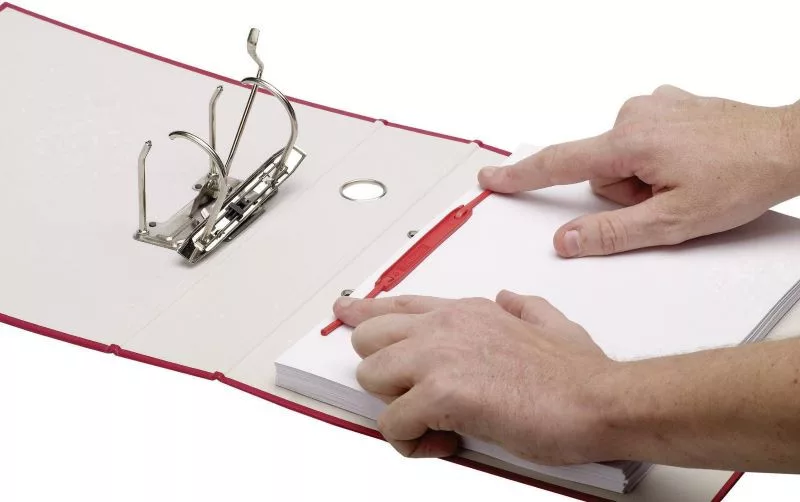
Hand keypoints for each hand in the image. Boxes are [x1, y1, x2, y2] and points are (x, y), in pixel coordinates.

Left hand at [333, 291, 618, 464]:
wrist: (600, 400)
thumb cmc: (577, 374)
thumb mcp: (551, 322)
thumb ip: (525, 307)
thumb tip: (510, 298)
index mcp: (466, 312)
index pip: (398, 304)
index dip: (365, 311)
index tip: (345, 312)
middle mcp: (445, 326)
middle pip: (369, 339)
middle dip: (384, 371)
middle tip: (414, 395)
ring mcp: (439, 356)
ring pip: (370, 377)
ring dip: (395, 406)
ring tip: (430, 422)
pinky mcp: (441, 393)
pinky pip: (390, 423)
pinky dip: (410, 442)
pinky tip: (442, 443)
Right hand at [479, 85, 799, 256]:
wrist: (789, 146)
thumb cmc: (741, 178)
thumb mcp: (672, 223)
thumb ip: (610, 234)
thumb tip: (566, 241)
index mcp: (629, 142)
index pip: (558, 164)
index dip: (520, 176)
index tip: (492, 179)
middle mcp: (634, 115)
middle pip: (600, 172)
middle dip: (625, 194)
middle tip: (665, 201)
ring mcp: (653, 106)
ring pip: (622, 158)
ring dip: (643, 178)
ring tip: (684, 182)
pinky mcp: (668, 105)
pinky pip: (642, 139)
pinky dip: (657, 158)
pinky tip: (688, 163)